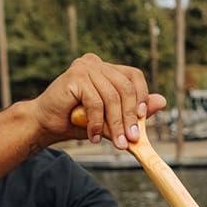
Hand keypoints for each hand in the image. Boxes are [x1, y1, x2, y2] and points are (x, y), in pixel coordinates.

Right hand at [22, 54, 167, 150]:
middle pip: (125, 87)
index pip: (133, 76)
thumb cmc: (75, 122)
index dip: (141, 96)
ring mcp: (85, 67)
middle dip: (129, 117)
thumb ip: (132, 111)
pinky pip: (96, 102)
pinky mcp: (75, 76)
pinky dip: (96, 123)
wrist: (44, 125)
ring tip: (114, 143)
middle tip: (130, 139)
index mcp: (105, 69)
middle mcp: (96, 63)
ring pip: (112, 97)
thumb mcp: (109, 119)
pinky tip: (92, 136)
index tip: (141, 119)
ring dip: (114, 124)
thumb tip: (162, 102)